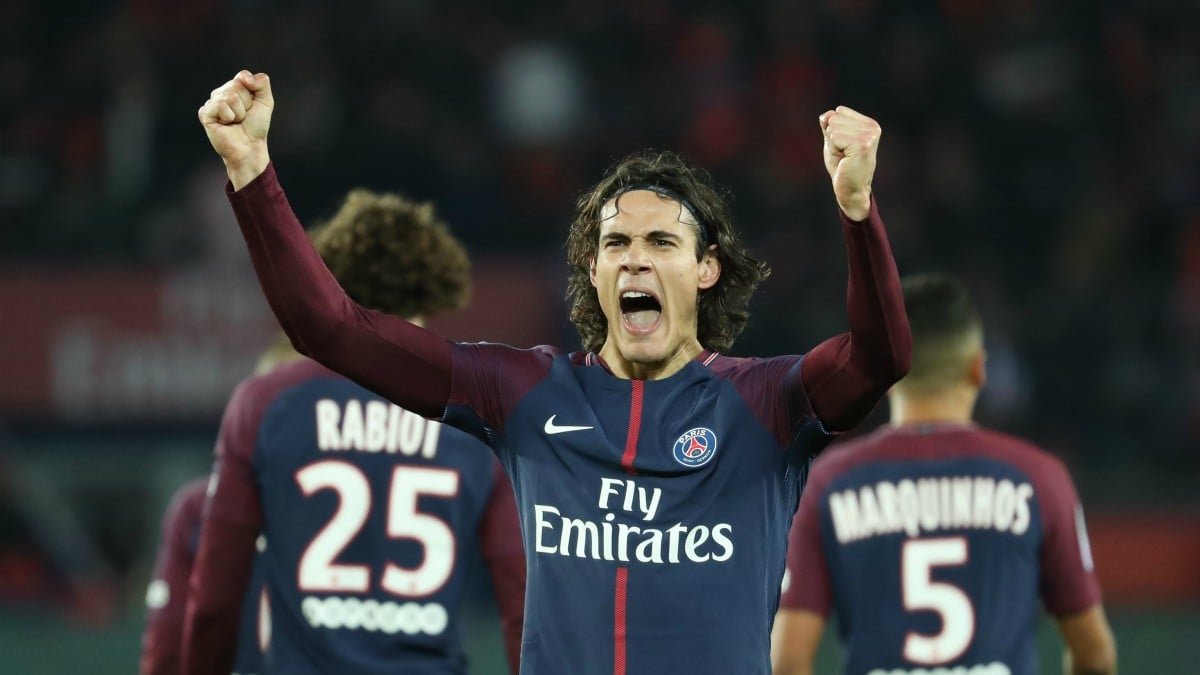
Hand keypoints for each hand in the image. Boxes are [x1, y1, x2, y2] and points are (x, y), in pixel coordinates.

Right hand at [198, 70, 273, 189]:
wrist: (250, 146)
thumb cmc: (256, 126)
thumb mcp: (266, 102)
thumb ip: (262, 83)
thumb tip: (245, 76)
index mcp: (234, 88)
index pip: (242, 76)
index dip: (252, 93)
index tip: (252, 106)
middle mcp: (221, 93)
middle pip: (236, 86)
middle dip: (246, 104)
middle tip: (243, 117)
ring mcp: (212, 102)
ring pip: (229, 96)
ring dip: (238, 112)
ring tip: (235, 121)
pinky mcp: (205, 113)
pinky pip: (220, 105)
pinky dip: (228, 117)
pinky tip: (226, 124)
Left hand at [820, 106, 880, 220]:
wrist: (851, 190)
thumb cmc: (842, 167)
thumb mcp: (833, 141)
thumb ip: (829, 125)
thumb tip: (827, 115)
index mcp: (869, 124)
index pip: (838, 112)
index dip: (833, 131)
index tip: (843, 147)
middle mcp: (872, 127)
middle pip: (835, 118)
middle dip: (832, 138)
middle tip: (843, 154)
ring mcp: (869, 135)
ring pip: (833, 128)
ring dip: (833, 145)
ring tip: (844, 157)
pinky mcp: (863, 145)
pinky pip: (835, 137)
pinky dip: (834, 150)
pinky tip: (845, 160)